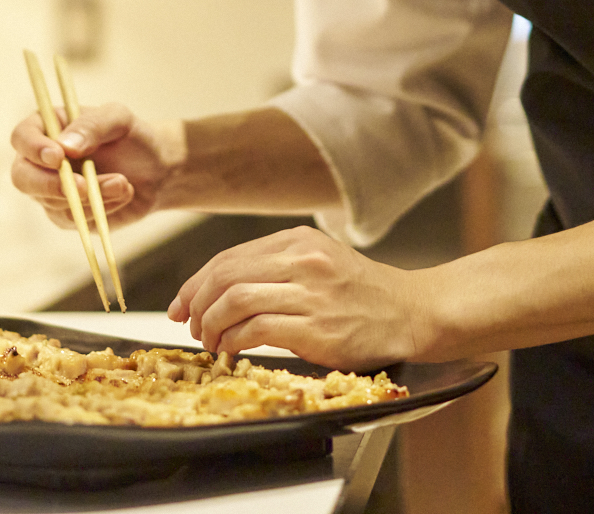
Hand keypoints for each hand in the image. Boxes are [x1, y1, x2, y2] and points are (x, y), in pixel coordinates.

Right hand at [8, 103, 178, 230]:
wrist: (155, 170)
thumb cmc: (132, 136)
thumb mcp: (119, 119)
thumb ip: (92, 125)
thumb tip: (64, 147)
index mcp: (46, 128)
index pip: (22, 137)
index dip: (33, 148)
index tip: (58, 156)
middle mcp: (40, 161)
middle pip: (22, 178)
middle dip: (50, 185)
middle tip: (83, 186)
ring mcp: (50, 191)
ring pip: (54, 202)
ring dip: (92, 195)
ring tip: (123, 183)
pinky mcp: (67, 215)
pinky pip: (75, 219)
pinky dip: (100, 208)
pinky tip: (123, 193)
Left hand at [168, 226, 431, 369]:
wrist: (413, 312)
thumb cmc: (364, 294)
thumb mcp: (320, 262)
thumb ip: (275, 268)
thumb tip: (218, 291)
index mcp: (297, 240)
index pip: (227, 258)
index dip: (194, 284)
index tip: (180, 305)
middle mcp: (302, 260)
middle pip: (224, 276)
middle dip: (197, 304)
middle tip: (192, 327)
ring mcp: (310, 293)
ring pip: (234, 300)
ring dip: (211, 325)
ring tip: (211, 342)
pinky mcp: (316, 329)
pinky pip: (255, 331)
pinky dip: (233, 343)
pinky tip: (232, 353)